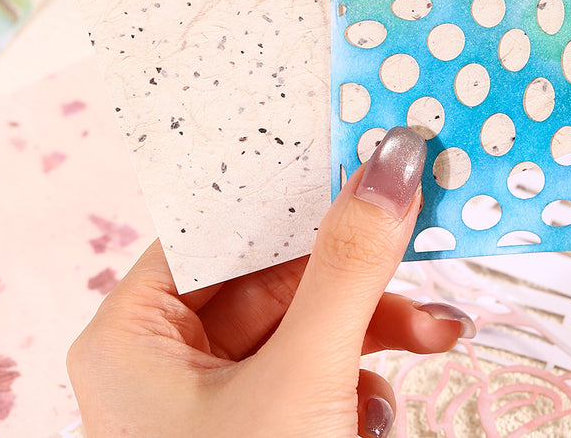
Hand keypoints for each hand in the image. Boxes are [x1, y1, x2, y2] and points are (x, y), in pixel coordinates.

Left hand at [67, 126, 475, 437]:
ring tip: (438, 335)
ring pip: (302, 326)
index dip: (292, 192)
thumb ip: (350, 265)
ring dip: (373, 329)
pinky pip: (312, 376)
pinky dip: (357, 382)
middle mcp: (163, 363)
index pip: (219, 227)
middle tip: (421, 242)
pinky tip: (379, 413)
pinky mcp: (256, 434)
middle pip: (273, 275)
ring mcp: (210, 405)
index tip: (363, 161)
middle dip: (355, 276)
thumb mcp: (304, 376)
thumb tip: (393, 161)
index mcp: (132, 336)